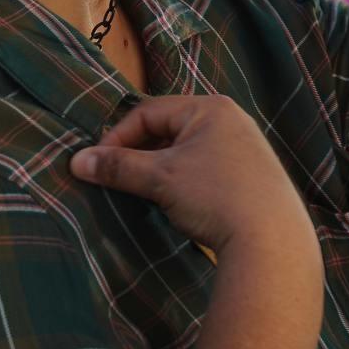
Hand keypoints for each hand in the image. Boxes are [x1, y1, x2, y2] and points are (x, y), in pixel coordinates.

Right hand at [71, 95, 312, 252]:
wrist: (272, 240)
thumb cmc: (215, 196)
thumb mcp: (160, 178)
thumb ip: (118, 166)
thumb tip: (77, 161)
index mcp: (210, 108)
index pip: (149, 112)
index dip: (118, 137)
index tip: (98, 165)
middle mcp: (231, 120)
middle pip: (169, 130)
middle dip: (140, 154)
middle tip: (118, 179)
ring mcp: (245, 148)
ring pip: (186, 152)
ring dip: (161, 170)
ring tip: (145, 194)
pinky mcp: (251, 176)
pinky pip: (205, 169)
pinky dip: (184, 182)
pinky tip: (177, 205)